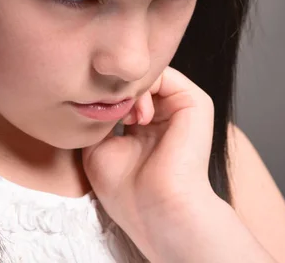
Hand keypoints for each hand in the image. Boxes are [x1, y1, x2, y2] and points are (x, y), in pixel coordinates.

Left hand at [81, 66, 216, 256]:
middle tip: (106, 110)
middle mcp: (166, 114)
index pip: (123, 93)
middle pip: (135, 81)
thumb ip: (97, 119)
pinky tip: (136, 111)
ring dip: (128, 88)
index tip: (90, 111)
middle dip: (115, 88)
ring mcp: (182, 107)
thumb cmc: (128, 192)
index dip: (103, 94)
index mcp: (147, 127)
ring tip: (123, 116)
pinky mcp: (195, 102)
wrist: (158, 210)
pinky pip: (165, 74)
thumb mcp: (98, 148)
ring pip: (147, 75)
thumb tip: (89, 94)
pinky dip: (143, 85)